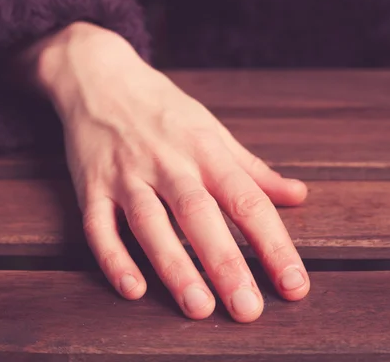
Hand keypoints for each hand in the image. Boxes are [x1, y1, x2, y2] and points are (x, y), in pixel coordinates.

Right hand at [28, 22, 309, 322]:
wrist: (101, 78)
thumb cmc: (164, 110)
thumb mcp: (213, 130)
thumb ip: (253, 168)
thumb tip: (298, 195)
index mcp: (205, 150)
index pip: (247, 200)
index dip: (273, 244)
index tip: (294, 285)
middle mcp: (168, 163)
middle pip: (200, 214)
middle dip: (226, 263)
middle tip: (248, 309)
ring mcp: (126, 174)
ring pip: (151, 222)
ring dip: (174, 265)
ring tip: (198, 306)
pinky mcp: (91, 186)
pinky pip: (99, 225)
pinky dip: (113, 257)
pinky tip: (133, 289)